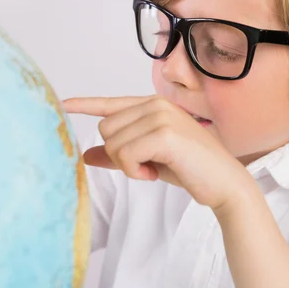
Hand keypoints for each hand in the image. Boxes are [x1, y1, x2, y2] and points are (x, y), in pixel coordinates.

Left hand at [63, 95, 252, 209]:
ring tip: (153, 168)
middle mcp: (155, 104)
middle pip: (106, 129)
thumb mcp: (148, 159)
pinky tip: (154, 174)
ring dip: (127, 165)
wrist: (224, 183)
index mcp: (153, 105)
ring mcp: (161, 116)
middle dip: (118, 154)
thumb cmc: (188, 169)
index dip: (86, 104)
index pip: (112, 103)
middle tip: (145, 165)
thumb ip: (118, 154)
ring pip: (112, 143)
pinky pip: (124, 155)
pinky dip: (134, 171)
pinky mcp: (164, 133)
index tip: (64, 104)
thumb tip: (86, 156)